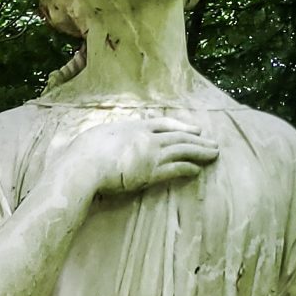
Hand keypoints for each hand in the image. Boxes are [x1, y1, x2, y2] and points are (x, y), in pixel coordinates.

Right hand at [51, 108, 217, 201]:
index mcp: (132, 126)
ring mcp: (150, 153)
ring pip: (182, 150)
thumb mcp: (92, 138)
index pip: (162, 123)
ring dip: (200, 152)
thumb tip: (89, 141)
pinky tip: (198, 169)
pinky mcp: (151, 171)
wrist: (84, 166)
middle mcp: (145, 137)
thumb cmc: (81, 154)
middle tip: (213, 143)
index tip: (194, 129)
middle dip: (197, 139)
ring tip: (214, 154)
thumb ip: (103, 138)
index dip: (181, 126)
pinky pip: (175, 168)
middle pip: (178, 136)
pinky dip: (188, 167)